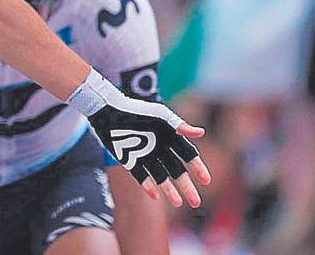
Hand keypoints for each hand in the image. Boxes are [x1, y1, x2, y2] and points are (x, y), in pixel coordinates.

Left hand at [87, 99, 210, 208]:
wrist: (108, 111)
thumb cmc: (136, 110)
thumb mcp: (159, 116)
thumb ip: (179, 125)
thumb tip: (201, 133)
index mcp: (170, 137)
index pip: (189, 156)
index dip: (198, 168)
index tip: (206, 181)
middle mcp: (160, 149)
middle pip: (178, 171)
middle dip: (187, 186)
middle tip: (196, 202)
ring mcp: (146, 156)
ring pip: (162, 177)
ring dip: (170, 190)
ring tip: (179, 203)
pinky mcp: (131, 160)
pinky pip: (142, 177)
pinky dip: (149, 186)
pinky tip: (156, 196)